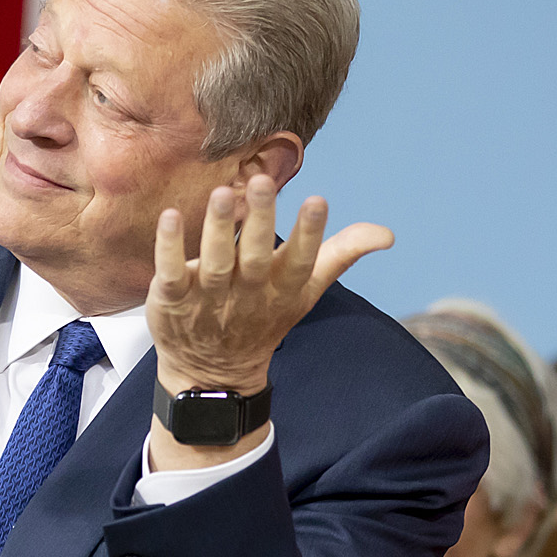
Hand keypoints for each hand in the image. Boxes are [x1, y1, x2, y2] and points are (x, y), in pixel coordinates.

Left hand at [149, 174, 391, 396]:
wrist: (213, 373)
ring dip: (218, 228)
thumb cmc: (263, 317)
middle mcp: (247, 292)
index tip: (317, 200)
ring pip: (214, 261)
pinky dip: (169, 247)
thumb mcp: (305, 291)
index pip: (301, 261)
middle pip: (256, 257)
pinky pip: (169, 272)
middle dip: (261, 221)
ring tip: (224, 193)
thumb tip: (387, 234)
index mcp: (283, 289)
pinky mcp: (172, 299)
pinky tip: (170, 217)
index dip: (310, 234)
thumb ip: (341, 254)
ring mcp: (207, 298)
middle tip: (263, 182)